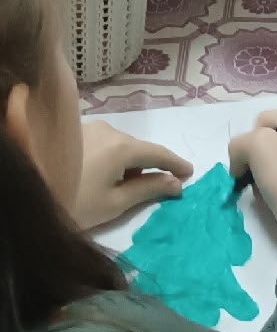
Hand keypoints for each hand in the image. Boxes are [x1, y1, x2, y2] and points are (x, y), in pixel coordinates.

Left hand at [73, 120, 192, 228]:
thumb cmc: (75, 203)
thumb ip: (149, 190)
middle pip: (138, 149)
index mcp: (122, 147)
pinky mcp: (75, 133)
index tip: (190, 173)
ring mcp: (90, 128)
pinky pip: (104, 144)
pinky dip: (111, 158)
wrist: (31, 193)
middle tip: (156, 188)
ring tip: (123, 188)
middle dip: (148, 167)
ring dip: (128, 163)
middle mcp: (109, 130)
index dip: (175, 164)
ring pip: (120, 145)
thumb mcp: (115, 203)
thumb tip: (177, 183)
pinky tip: (102, 178)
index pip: (157, 153)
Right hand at [228, 110, 276, 244]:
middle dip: (257, 158)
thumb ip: (239, 144)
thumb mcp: (253, 145)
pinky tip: (273, 199)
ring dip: (264, 174)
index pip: (267, 118)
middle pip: (273, 141)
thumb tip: (240, 163)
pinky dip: (276, 187)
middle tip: (254, 176)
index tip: (248, 158)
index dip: (251, 137)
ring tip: (263, 191)